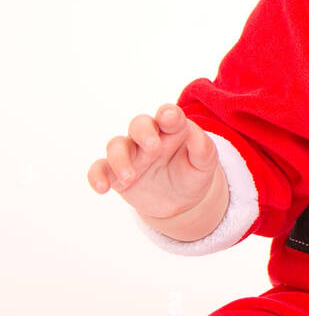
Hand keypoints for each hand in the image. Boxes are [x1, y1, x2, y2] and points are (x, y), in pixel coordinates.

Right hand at [87, 104, 220, 221]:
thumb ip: (203, 149)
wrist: (181, 202)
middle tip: (153, 148)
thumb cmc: (193, 173)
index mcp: (172, 129)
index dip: (168, 114)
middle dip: (143, 132)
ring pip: (116, 145)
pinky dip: (96, 176)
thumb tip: (195, 135)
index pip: (168, 115)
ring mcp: (130, 154)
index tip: (170, 117)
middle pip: (139, 124)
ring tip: (130, 178)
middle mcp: (148, 137)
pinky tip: (101, 188)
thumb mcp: (205, 164)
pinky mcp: (115, 173)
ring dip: (120, 159)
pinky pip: (100, 169)